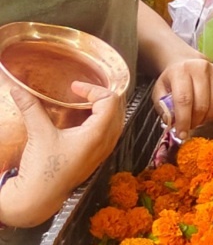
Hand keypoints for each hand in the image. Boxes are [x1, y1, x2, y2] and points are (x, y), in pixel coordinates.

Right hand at [0, 83, 123, 227]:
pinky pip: (110, 132)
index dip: (93, 89)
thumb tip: (19, 90)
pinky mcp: (97, 157)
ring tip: (86, 101)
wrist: (38, 199)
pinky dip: (103, 120)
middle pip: (117, 108)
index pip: (109, 100)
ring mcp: (103, 151)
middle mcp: (106, 142)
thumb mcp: (39, 133)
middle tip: (84, 91)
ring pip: (116, 120)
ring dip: (105, 107)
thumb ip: (31, 108)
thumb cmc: (43, 170)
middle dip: (103, 95)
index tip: (74, 88)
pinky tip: (85, 119)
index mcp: (97, 134)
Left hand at [152, 55, 212, 139]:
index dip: (183, 120)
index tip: (181, 134)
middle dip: (195, 122)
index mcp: (181, 71)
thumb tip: (173, 124)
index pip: (184, 100)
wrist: (187, 63)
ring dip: (206, 119)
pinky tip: (208, 112)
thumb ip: (164, 108)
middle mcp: (202, 68)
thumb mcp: (160, 92)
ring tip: (197, 118)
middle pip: (201, 105)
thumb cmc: (173, 80)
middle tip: (189, 126)